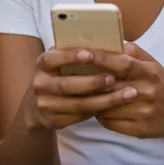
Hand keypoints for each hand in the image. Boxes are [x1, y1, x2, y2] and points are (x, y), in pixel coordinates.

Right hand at [23, 47, 137, 130]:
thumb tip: (105, 44)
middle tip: (113, 78)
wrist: (38, 105)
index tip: (90, 54)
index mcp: (42, 64)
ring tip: (125, 94)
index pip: (53, 58)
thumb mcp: (60, 61)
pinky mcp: (54, 121)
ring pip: (78, 105)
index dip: (70, 56)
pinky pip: (80, 116)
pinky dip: (99, 111)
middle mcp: (40, 84)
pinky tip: (115, 106)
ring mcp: (45, 105)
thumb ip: (75, 54)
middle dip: (92, 82)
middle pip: (67, 85)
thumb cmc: (59, 74)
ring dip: (103, 100)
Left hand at [93, 43, 163, 144]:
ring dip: (93, 100)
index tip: (83, 53)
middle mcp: (147, 92)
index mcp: (149, 72)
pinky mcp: (138, 130)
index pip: (122, 63)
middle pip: (111, 86)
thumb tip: (112, 42)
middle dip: (90, 82)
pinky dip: (100, 116)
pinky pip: (110, 123)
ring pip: (107, 107)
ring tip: (85, 94)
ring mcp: (143, 112)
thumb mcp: (153, 64)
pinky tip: (99, 109)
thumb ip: (133, 52)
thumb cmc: (160, 84)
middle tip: (73, 77)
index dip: (102, 58)